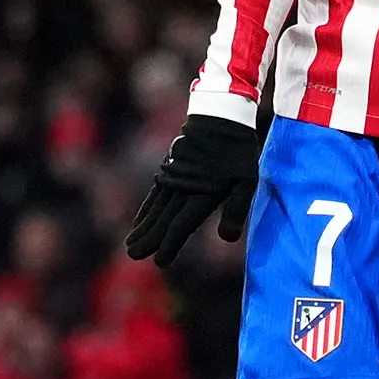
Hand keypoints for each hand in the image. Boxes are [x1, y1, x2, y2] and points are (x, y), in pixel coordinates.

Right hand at [124, 111, 263, 270]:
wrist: (219, 116)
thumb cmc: (237, 152)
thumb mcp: (247, 180)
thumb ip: (237, 210)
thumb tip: (227, 239)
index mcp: (203, 194)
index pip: (181, 225)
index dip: (169, 245)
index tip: (158, 262)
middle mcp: (183, 188)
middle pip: (162, 219)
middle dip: (148, 239)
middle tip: (133, 256)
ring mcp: (173, 177)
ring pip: (155, 208)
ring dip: (143, 227)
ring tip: (131, 245)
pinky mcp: (168, 169)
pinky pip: (153, 194)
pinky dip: (145, 209)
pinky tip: (138, 221)